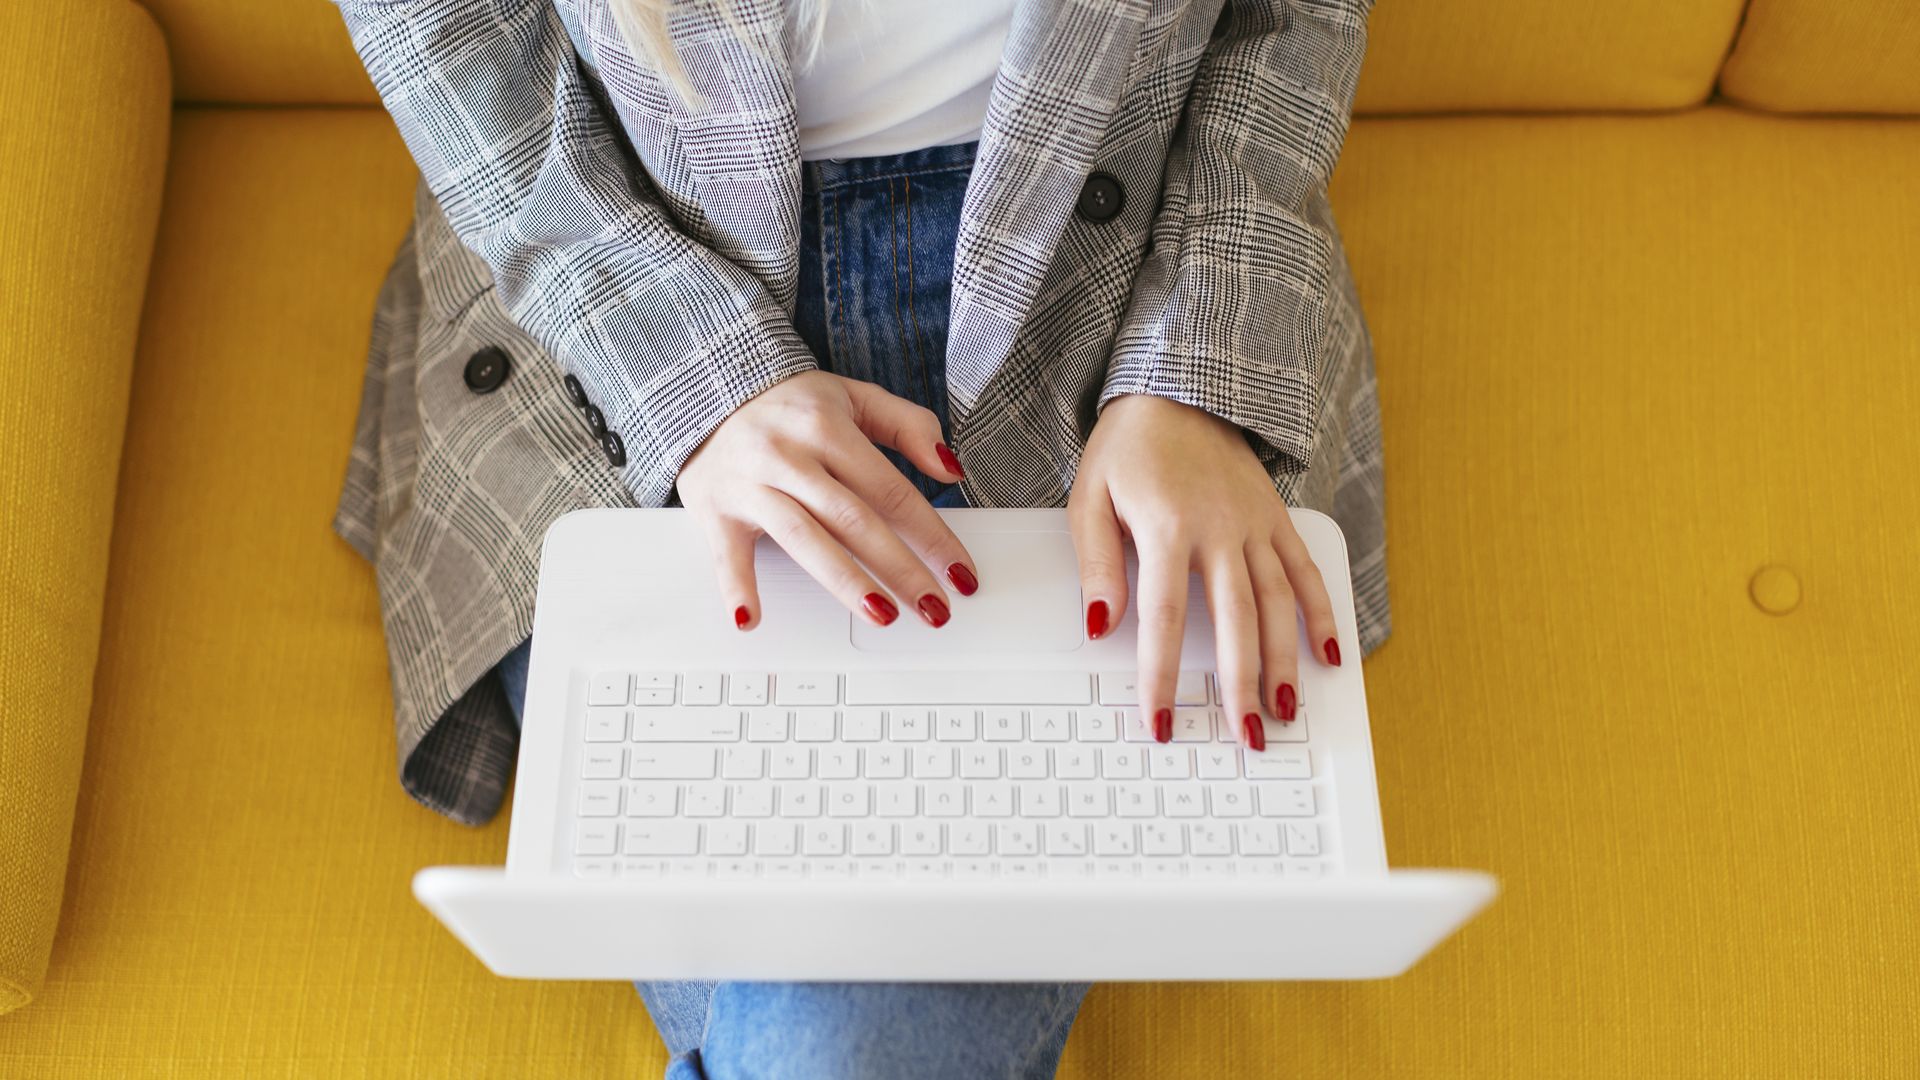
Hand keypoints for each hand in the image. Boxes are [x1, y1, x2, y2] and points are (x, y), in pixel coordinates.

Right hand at [677, 371, 976, 629]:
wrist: (705, 387)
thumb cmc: (787, 403)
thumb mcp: (854, 396)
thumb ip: (909, 426)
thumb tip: (950, 470)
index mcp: (828, 428)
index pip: (892, 491)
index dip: (932, 535)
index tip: (959, 571)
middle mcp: (789, 456)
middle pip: (854, 521)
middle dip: (901, 568)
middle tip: (934, 608)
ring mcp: (751, 485)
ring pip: (804, 539)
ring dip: (845, 581)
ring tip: (882, 615)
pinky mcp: (715, 510)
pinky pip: (727, 554)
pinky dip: (737, 588)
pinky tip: (752, 619)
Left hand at [1067, 394, 1342, 750]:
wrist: (1179, 388)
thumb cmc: (1128, 447)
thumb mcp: (1089, 497)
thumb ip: (1096, 563)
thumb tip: (1100, 625)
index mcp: (1167, 526)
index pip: (1163, 617)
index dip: (1162, 675)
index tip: (1159, 720)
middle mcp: (1219, 529)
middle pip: (1236, 621)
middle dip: (1240, 685)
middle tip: (1245, 736)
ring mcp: (1254, 524)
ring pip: (1278, 604)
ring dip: (1285, 663)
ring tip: (1286, 711)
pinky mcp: (1276, 518)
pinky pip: (1306, 571)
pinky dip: (1321, 613)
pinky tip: (1327, 654)